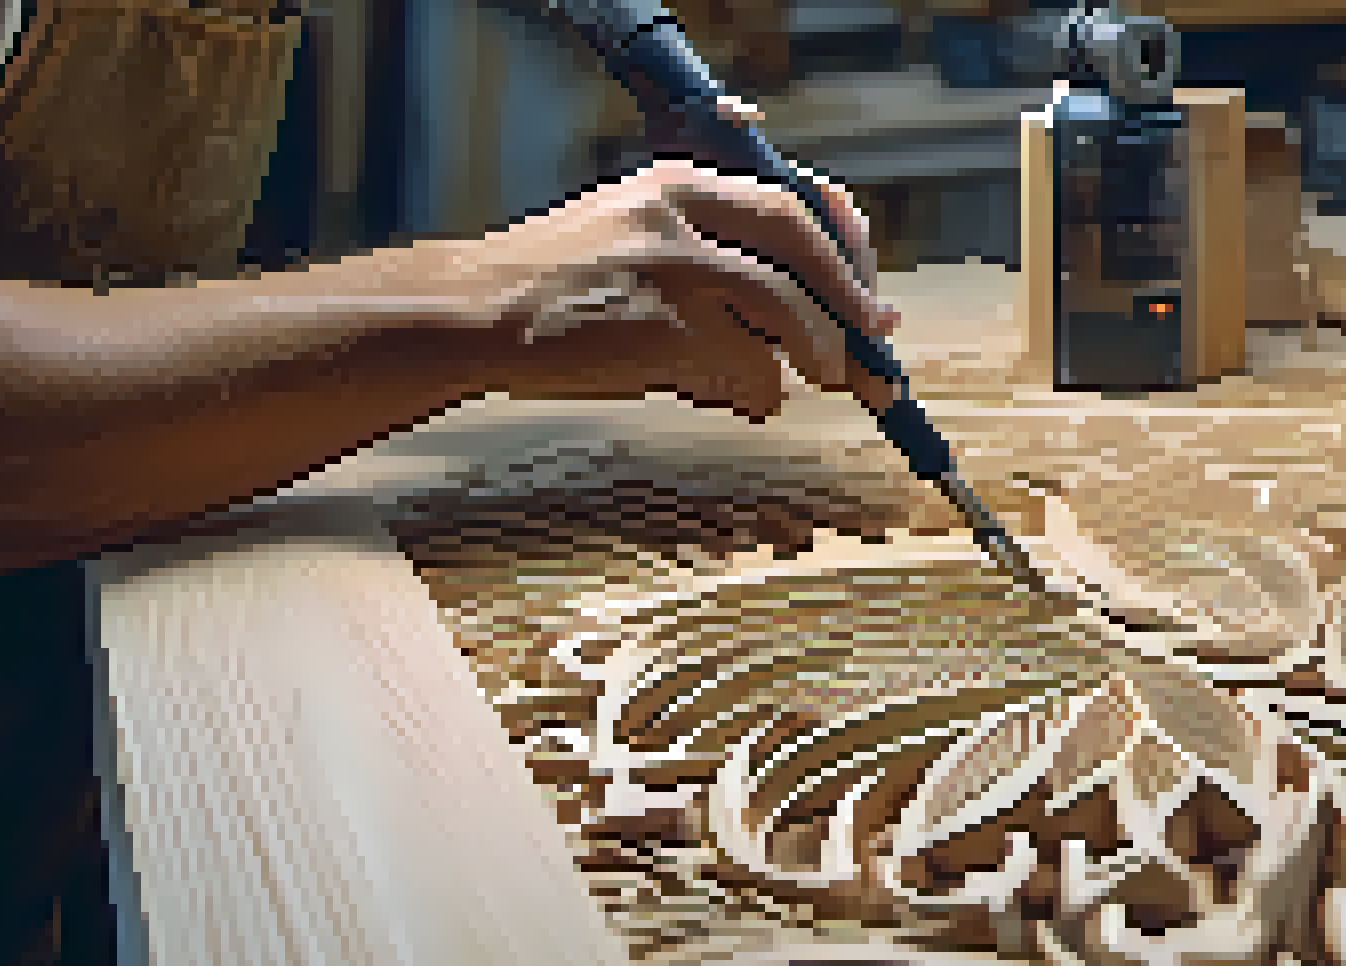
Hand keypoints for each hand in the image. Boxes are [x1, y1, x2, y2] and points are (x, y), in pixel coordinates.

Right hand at [460, 154, 900, 421]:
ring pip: (783, 308)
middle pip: (799, 245)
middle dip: (848, 303)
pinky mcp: (659, 321)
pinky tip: (744, 403)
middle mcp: (678, 211)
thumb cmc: (559, 292)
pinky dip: (760, 392)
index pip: (789, 200)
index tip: (869, 296)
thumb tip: (807, 309)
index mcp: (678, 183)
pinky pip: (746, 365)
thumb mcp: (634, 241)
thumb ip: (710, 257)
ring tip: (819, 383)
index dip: (843, 251)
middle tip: (873, 354)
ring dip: (815, 355)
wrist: (472, 314)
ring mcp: (669, 264)